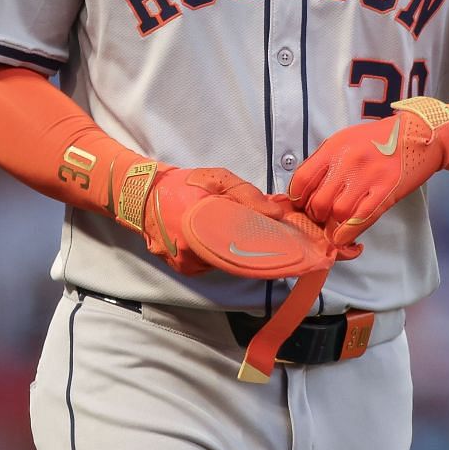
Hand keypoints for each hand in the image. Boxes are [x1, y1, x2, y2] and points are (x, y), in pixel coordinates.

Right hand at [120, 163, 360, 279]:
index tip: (307, 257)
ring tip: (286, 248)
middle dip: (273, 258)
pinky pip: (217, 264)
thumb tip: (280, 214)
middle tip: (306, 253)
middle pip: (244, 264)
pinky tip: (248, 246)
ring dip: (253, 256)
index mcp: (205, 237)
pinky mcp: (187, 269)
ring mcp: (191, 267)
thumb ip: (248, 197)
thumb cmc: (183, 185)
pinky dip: (232, 255)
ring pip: (231, 265)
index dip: (279, 256)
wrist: (141, 195)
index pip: (250, 255)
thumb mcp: (218, 180)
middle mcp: (197, 260)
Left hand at [287, 98, 448, 245]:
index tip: (302, 205)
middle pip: (318, 202)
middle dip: (316, 216)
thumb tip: (304, 189)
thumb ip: (325, 161)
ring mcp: (368, 177)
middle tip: (323, 216)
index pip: (302, 180)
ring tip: (338, 222)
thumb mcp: (347, 140)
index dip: (298, 199)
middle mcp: (348, 162)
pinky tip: (347, 235)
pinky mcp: (387, 192)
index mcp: (334, 147)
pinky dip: (349, 233)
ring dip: (334, 224)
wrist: (420, 135)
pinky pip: (360, 220)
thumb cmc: (382, 139)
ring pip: (337, 214)